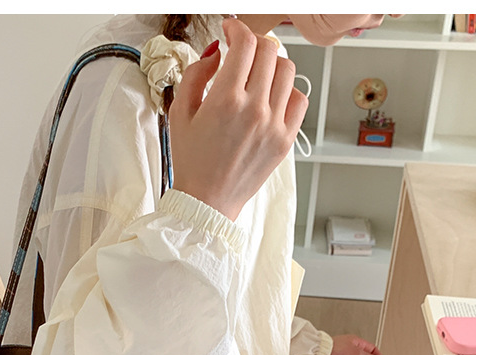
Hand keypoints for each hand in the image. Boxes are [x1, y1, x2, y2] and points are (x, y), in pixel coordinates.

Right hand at [169, 17, 308, 220]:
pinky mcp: (285, 140)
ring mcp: (274, 125)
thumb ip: (196, 74)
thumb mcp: (179, 113)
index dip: (237, 28)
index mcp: (226, 100)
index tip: (231, 29)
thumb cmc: (191, 162)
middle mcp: (255, 109)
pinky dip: (288, 91)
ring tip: (258, 74)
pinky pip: (300, 99)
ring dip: (272, 64)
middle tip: (242, 51)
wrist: (207, 201)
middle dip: (253, 44)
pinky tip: (272, 97)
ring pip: (288, 70)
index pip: (244, 43)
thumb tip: (217, 53)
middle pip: (269, 51)